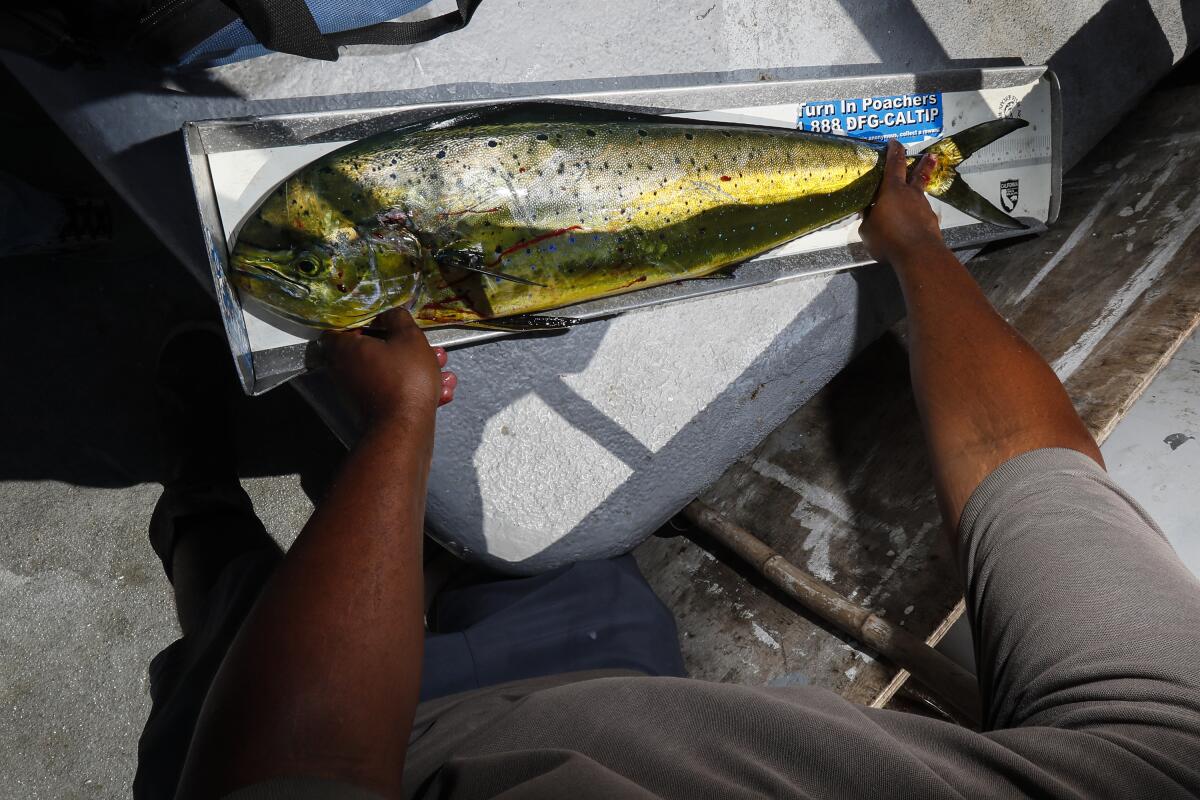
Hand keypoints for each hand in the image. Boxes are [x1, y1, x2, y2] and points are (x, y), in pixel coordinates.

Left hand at [321, 309, 456, 427]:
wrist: (405, 429)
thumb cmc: (405, 378)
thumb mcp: (408, 337)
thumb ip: (398, 318)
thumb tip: (390, 315)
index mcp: (346, 348)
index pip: (341, 326)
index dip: (363, 321)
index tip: (386, 322)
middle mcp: (346, 370)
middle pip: (375, 350)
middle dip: (406, 347)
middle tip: (427, 347)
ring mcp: (360, 392)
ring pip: (391, 372)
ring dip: (418, 369)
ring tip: (443, 369)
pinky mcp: (376, 409)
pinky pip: (396, 391)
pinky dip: (416, 389)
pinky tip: (442, 391)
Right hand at [860, 140, 946, 265]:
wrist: (918, 254)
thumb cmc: (888, 238)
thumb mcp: (867, 230)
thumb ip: (868, 219)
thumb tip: (868, 213)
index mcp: (892, 190)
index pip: (894, 164)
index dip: (894, 151)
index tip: (895, 142)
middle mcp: (910, 194)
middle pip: (918, 174)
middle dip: (923, 163)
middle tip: (930, 155)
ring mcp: (923, 207)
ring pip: (920, 195)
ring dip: (917, 193)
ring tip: (913, 198)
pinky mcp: (931, 222)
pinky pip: (922, 214)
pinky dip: (917, 215)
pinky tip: (913, 224)